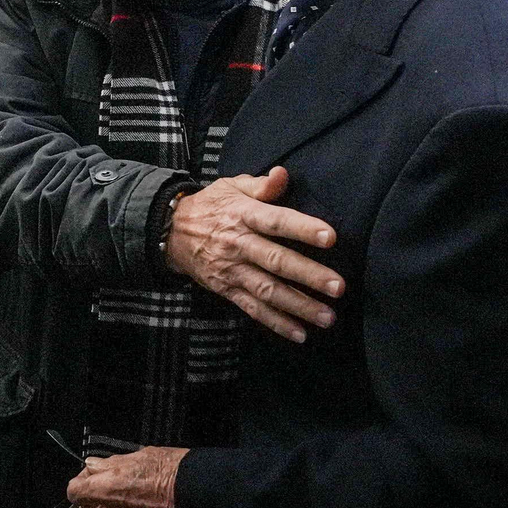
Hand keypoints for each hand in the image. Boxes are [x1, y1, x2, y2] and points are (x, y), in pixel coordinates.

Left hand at [66, 446, 188, 507]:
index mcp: (106, 489)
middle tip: (115, 486)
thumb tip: (95, 465)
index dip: (82, 481)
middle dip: (96, 498)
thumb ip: (111, 463)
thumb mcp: (140, 455)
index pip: (74, 491)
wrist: (203, 498)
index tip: (94, 475)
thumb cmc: (175, 473)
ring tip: (138, 498)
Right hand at [163, 167, 343, 342]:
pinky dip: (276, 322)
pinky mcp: (226, 289)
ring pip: (268, 290)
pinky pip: (253, 309)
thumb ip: (261, 185)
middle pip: (276, 261)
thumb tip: (283, 174)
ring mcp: (232, 270)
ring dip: (299, 305)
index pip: (276, 221)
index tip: (330, 237)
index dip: (303, 229)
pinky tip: (300, 333)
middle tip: (338, 286)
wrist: (170, 231)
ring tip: (327, 316)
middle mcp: (238, 244)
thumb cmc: (211, 206)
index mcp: (243, 214)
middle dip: (308, 275)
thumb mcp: (231, 186)